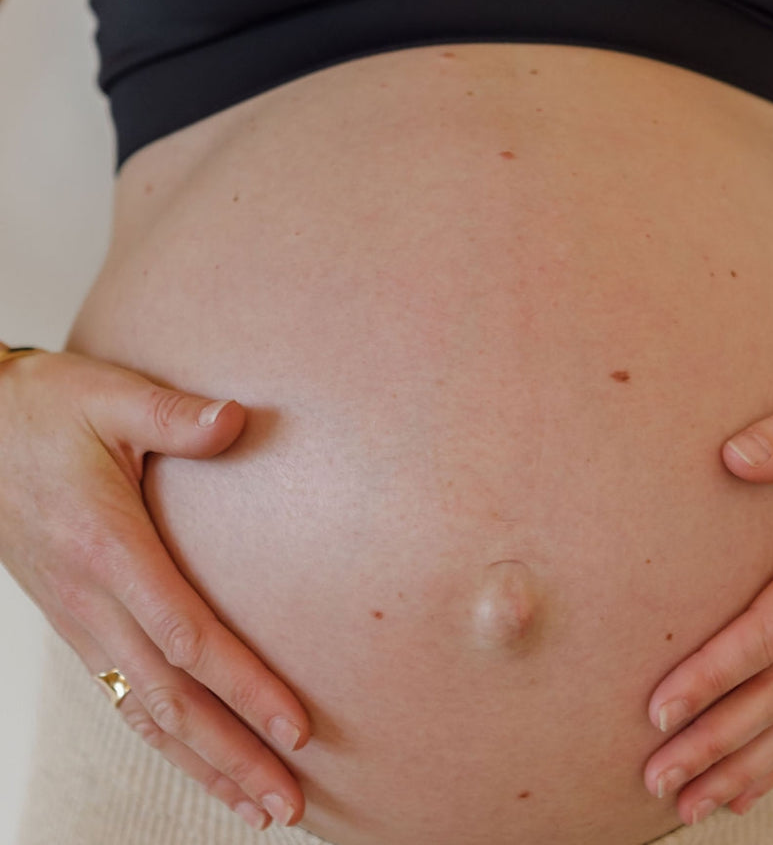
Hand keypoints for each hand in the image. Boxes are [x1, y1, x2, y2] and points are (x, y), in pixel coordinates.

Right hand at [0, 350, 309, 830]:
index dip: (244, 687)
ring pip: (145, 713)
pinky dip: (165, 740)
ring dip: (203, 764)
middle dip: (233, 756)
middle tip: (289, 804)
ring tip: (257, 807)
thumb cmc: (48, 412)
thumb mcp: (112, 397)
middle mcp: (92, 601)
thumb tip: (238, 418)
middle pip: (171, 699)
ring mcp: (79, 621)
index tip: (296, 727)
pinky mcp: (77, 624)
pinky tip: (198, 761)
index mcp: (109, 549)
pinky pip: (124, 697)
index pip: (188, 637)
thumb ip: (176, 416)